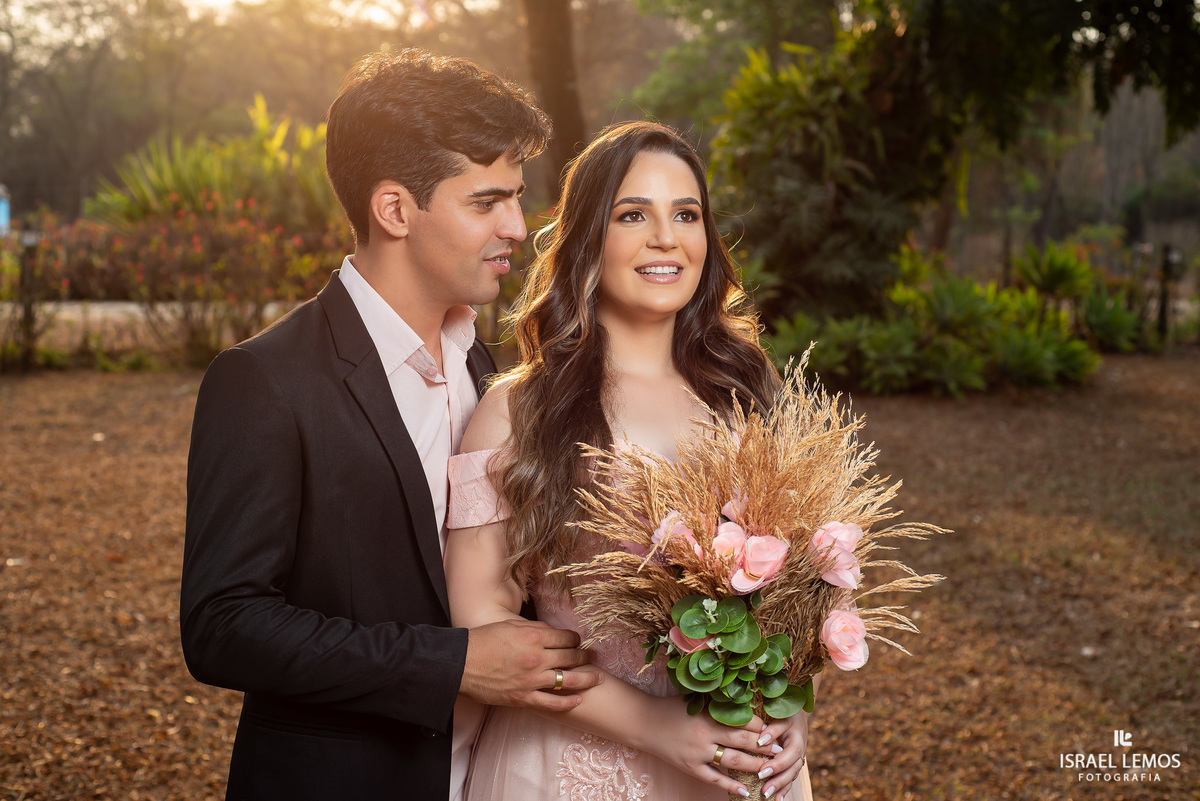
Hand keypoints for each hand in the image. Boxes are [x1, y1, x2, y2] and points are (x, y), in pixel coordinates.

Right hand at [460, 619, 602, 711]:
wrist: (460, 664)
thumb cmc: (482, 640)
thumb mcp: (509, 625)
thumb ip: (534, 628)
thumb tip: (552, 631)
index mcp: (533, 636)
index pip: (565, 637)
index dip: (575, 639)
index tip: (578, 641)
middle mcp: (536, 657)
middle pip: (571, 657)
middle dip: (586, 656)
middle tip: (594, 656)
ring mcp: (531, 680)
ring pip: (568, 680)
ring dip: (587, 678)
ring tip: (598, 678)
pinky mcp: (523, 698)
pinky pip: (552, 703)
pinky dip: (568, 702)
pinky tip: (579, 700)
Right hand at [639, 696, 776, 796]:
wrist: (644, 723)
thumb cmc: (671, 708)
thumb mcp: (695, 701)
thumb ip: (717, 704)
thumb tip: (744, 703)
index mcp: (707, 715)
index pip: (742, 721)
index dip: (761, 726)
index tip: (774, 728)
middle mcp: (705, 735)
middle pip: (742, 742)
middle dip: (763, 747)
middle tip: (780, 750)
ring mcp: (697, 754)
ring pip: (732, 762)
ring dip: (754, 766)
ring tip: (770, 767)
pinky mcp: (690, 767)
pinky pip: (715, 778)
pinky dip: (731, 785)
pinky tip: (746, 790)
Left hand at [750, 711, 809, 799]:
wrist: (797, 714)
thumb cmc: (785, 714)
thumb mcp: (781, 718)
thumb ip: (772, 729)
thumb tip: (761, 741)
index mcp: (797, 741)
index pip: (788, 756)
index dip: (776, 764)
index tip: (761, 771)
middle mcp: (800, 752)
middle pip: (791, 770)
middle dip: (778, 781)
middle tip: (764, 790)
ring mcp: (798, 759)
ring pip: (791, 776)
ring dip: (780, 787)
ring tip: (767, 796)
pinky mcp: (793, 764)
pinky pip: (790, 778)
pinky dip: (784, 789)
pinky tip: (777, 799)